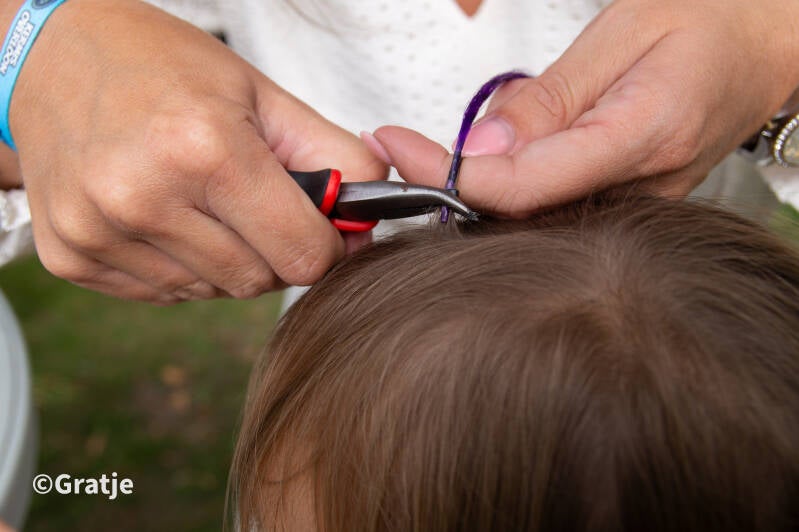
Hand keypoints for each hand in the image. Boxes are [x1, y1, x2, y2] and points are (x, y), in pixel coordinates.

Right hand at [11, 0, 384, 302]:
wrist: (53, 56)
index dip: (325, 246)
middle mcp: (144, 197)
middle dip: (276, 251)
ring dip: (227, 259)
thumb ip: (333, 156)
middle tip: (258, 204)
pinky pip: (163, 293)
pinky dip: (181, 266)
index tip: (320, 227)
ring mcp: (99, 232)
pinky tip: (165, 216)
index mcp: (203, 148)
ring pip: (212, 291)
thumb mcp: (262, 94)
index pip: (303, 255)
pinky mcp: (71, 256)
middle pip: (259, 281)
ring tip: (204, 201)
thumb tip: (370, 217)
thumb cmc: (163, 67)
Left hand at [371, 0, 798, 216]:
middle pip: (520, 215)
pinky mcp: (625, 206)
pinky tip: (481, 168)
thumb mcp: (624, 32)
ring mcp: (635, 207)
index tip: (396, 146)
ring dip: (471, 192)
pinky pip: (553, 209)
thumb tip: (481, 152)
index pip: (521, 188)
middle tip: (398, 150)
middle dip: (447, 188)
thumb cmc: (712, 21)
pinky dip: (506, 191)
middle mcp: (641, 191)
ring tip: (424, 154)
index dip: (447, 175)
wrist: (766, 45)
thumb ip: (549, 99)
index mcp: (642, 139)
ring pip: (532, 219)